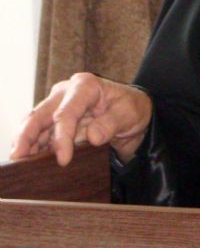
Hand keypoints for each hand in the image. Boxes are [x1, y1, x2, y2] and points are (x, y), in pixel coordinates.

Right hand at [10, 73, 152, 166]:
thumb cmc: (131, 108)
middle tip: (19, 157)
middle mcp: (66, 92)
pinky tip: (27, 160)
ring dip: (25, 141)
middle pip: (41, 114)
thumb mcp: (128, 114)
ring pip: (35, 123)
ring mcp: (58, 104)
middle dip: (27, 135)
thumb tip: (93, 137)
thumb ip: (110, 124)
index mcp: (84, 86)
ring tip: (18, 161)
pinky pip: (40, 132)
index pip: (66, 112)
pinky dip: (32, 145)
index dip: (62, 137)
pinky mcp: (55, 119)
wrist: (132, 113)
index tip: (63, 159)